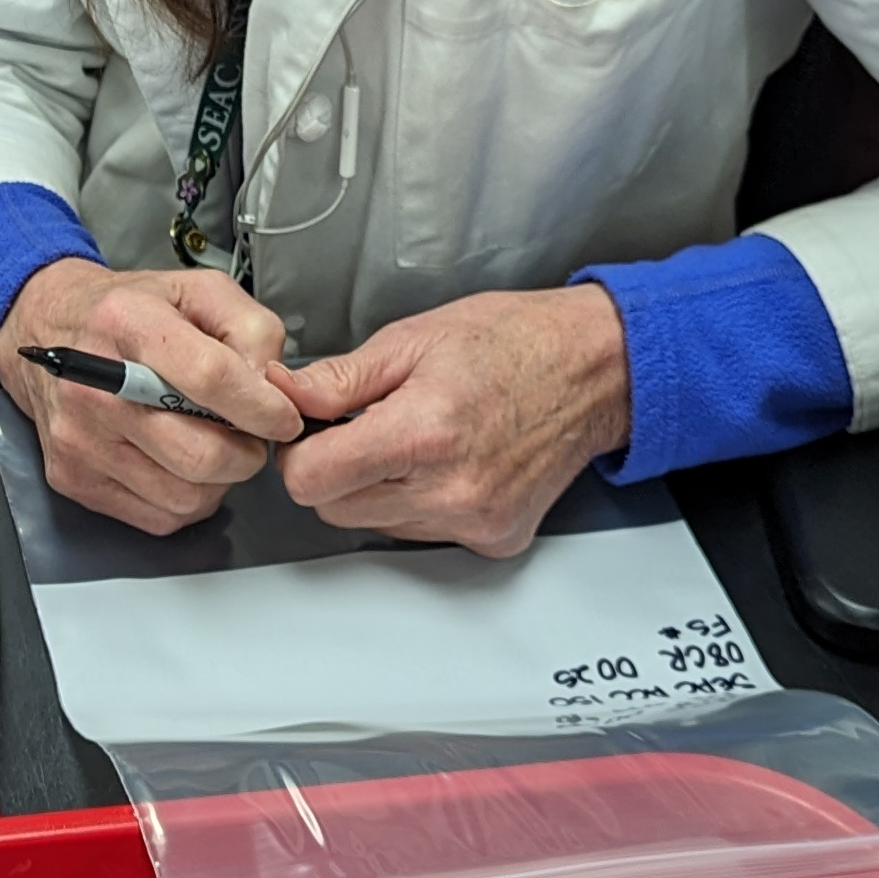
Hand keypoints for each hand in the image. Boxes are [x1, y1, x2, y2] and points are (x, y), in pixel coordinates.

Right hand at [0, 255, 303, 536]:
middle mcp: (94, 385)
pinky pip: (157, 517)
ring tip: (208, 444)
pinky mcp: (73, 477)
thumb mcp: (198, 290)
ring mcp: (80, 438)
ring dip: (216, 481)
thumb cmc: (127, 313)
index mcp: (128, 323)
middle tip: (246, 435)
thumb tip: (272, 389)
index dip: (262, 408)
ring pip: (184, 496)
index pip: (210, 378)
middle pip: (199, 454)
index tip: (284, 419)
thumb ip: (251, 328)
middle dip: (245, 454)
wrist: (45, 330)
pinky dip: (184, 499)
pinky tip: (177, 464)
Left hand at [275, 284, 631, 556]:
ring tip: (419, 438)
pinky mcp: (496, 538)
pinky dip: (421, 503)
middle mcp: (451, 490)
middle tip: (367, 426)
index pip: (311, 482)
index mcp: (423, 434)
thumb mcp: (412, 339)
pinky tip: (450, 462)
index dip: (300, 453)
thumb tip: (284, 394)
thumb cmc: (514, 342)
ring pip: (376, 525)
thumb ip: (339, 379)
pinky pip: (423, 534)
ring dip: (378, 489)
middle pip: (336, 510)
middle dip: (336, 470)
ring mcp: (476, 521)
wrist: (595, 368)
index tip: (313, 432)